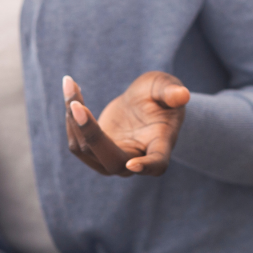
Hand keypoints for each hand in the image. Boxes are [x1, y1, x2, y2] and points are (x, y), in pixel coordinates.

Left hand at [63, 72, 189, 175]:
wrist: (145, 104)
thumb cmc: (161, 95)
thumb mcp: (166, 87)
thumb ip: (172, 92)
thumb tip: (183, 95)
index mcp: (160, 145)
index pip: (157, 164)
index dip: (147, 167)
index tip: (133, 164)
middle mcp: (135, 159)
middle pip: (111, 161)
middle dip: (91, 134)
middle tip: (76, 105)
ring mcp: (113, 160)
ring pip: (86, 150)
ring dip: (73, 118)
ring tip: (70, 85)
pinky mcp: (95, 152)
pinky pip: (76, 142)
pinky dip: (70, 117)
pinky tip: (72, 91)